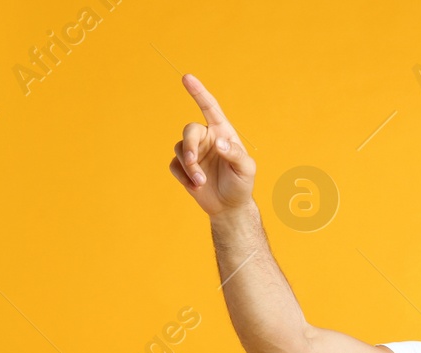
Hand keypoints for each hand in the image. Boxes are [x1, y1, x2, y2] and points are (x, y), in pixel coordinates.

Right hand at [168, 74, 255, 216]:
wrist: (229, 206)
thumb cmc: (241, 184)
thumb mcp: (246, 169)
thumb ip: (234, 153)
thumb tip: (218, 142)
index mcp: (222, 132)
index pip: (209, 108)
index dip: (198, 92)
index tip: (187, 78)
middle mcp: (206, 139)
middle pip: (189, 131)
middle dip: (190, 147)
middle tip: (194, 163)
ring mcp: (194, 153)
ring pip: (180, 149)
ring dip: (189, 167)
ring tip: (201, 183)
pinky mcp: (183, 168)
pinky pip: (174, 165)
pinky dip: (183, 177)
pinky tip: (195, 187)